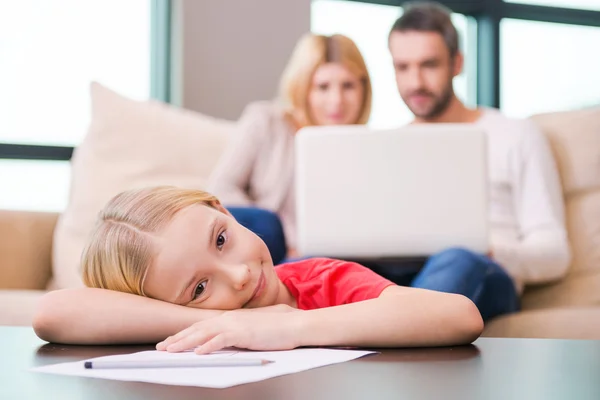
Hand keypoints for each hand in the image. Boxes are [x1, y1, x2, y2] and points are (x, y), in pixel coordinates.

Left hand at [156, 307, 302, 354]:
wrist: (295, 323)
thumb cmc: (279, 326)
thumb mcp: (254, 327)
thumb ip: (240, 330)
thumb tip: (230, 338)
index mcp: (232, 317)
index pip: (203, 325)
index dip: (185, 333)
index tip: (172, 341)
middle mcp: (230, 318)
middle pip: (197, 328)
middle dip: (178, 338)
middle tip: (162, 347)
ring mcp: (236, 324)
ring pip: (203, 334)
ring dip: (185, 342)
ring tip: (170, 351)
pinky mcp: (244, 333)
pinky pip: (221, 340)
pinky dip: (207, 346)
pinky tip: (197, 353)